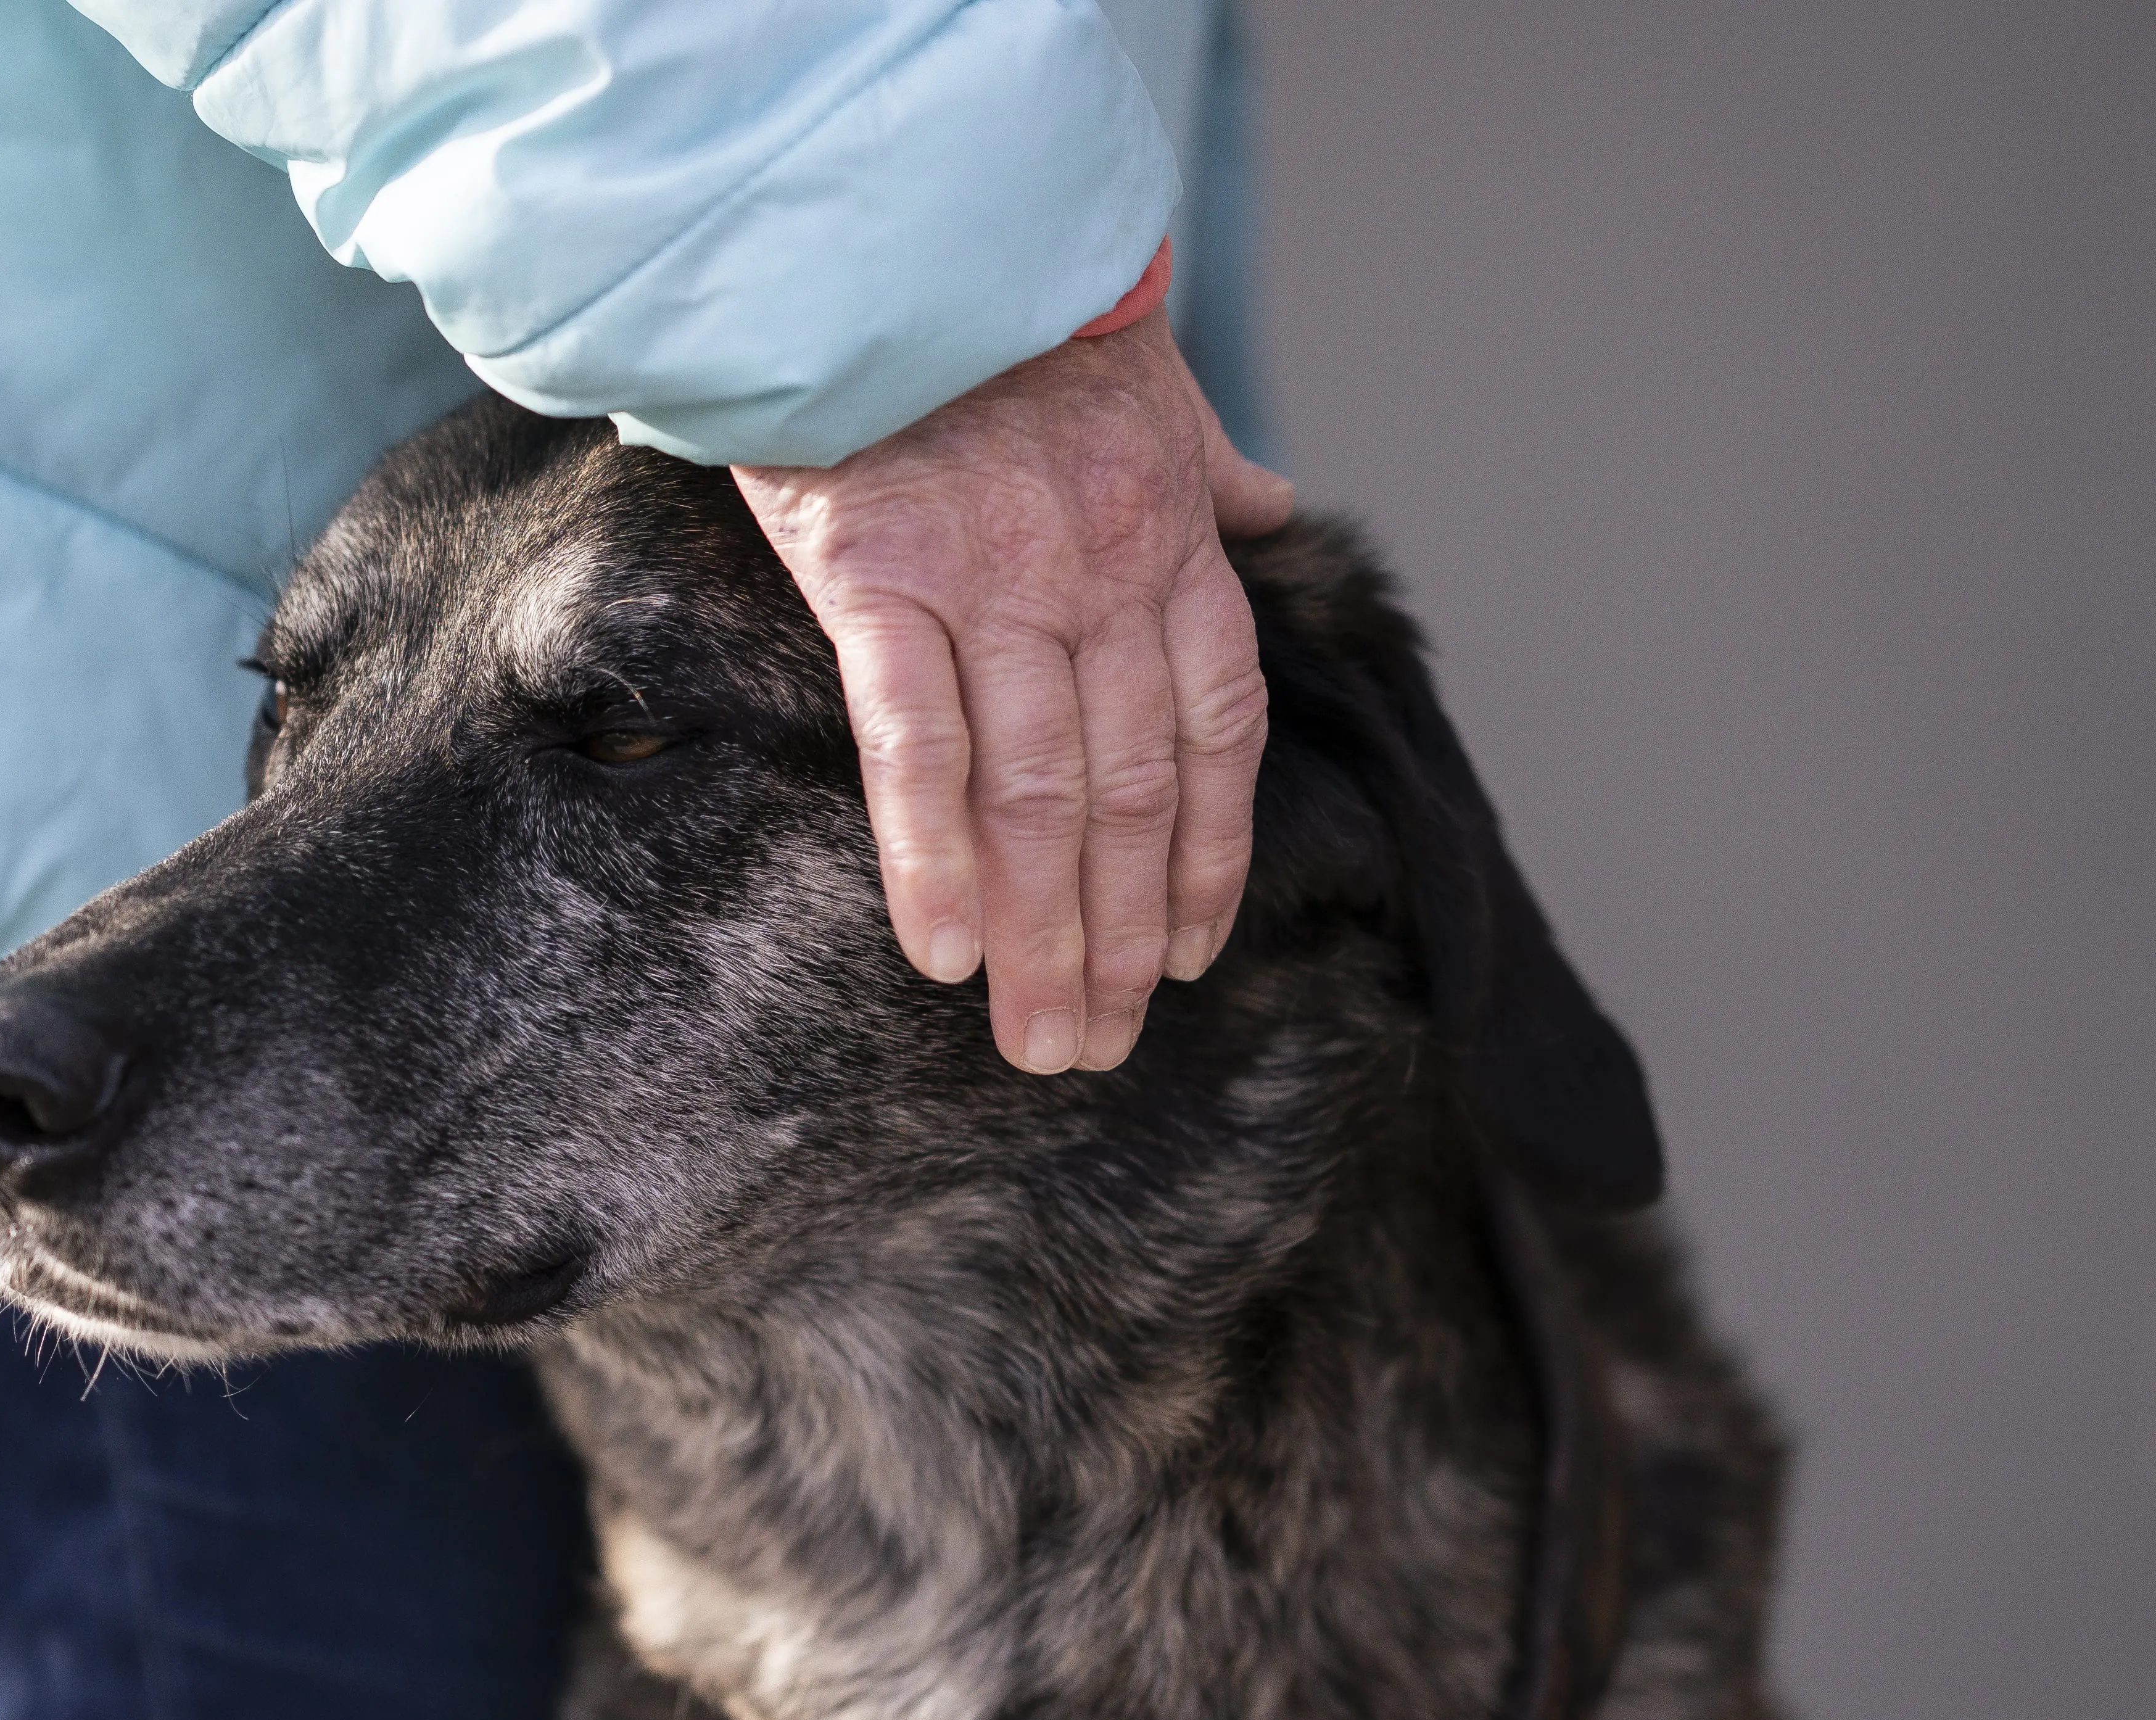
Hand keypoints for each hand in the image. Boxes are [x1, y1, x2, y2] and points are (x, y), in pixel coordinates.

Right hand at [732, 312, 1293, 1073]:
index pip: (1214, 738)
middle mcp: (1099, 580)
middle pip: (1128, 798)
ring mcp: (994, 584)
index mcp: (1170, 545)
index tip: (1186, 959)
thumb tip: (1273, 508)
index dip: (1205, 861)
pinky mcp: (883, 579)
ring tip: (1034, 1040)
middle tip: (1093, 1050)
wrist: (896, 233)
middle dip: (1119, 941)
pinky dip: (932, 856)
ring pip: (1038, 797)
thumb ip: (1214, 467)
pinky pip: (918, 744)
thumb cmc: (1018, 321)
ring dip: (1042, 937)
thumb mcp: (1153, 383)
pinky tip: (939, 952)